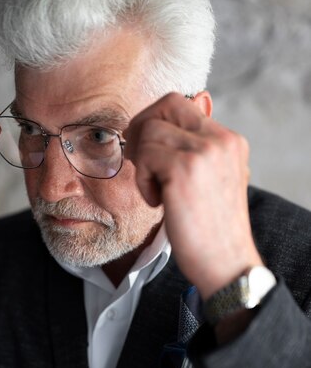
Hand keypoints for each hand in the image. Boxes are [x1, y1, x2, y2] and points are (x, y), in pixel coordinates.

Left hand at [124, 92, 262, 299]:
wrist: (226, 264)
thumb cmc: (210, 229)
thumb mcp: (210, 181)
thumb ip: (192, 152)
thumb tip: (154, 126)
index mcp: (229, 140)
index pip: (181, 103)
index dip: (154, 121)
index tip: (145, 149)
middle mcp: (221, 139)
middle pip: (165, 103)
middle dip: (141, 129)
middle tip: (138, 161)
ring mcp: (205, 151)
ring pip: (149, 130)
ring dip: (142, 162)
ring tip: (156, 191)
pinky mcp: (185, 168)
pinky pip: (144, 155)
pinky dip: (142, 180)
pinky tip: (157, 202)